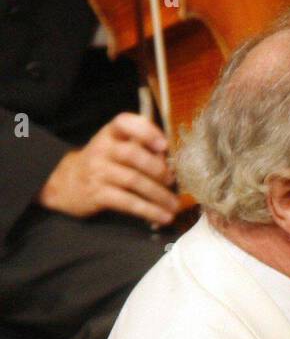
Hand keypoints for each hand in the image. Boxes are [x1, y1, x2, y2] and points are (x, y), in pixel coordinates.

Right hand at [37, 112, 178, 225]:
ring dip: (159, 195)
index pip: (124, 122)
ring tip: (174, 205)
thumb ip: (139, 147)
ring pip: (134, 181)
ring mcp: (99, 171)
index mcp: (110, 133)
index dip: (146, 131)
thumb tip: (170, 162)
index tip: (163, 145)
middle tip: (172, 181)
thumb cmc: (101, 164)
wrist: (65, 183)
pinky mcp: (97, 194)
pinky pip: (127, 202)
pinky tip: (162, 216)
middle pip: (133, 154)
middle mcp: (103, 149)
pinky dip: (148, 210)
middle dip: (158, 169)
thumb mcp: (113, 147)